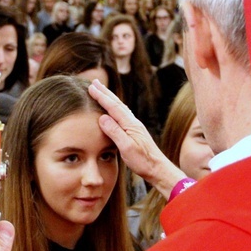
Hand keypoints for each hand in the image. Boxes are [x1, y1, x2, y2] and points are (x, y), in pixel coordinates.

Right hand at [88, 79, 184, 198]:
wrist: (158, 168)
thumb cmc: (143, 161)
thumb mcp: (127, 148)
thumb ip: (115, 132)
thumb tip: (102, 117)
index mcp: (130, 124)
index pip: (113, 107)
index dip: (101, 97)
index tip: (91, 87)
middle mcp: (133, 122)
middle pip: (117, 103)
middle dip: (105, 92)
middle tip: (94, 82)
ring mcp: (134, 127)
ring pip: (120, 108)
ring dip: (110, 98)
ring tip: (102, 91)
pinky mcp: (135, 132)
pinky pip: (122, 115)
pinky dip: (114, 108)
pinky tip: (113, 110)